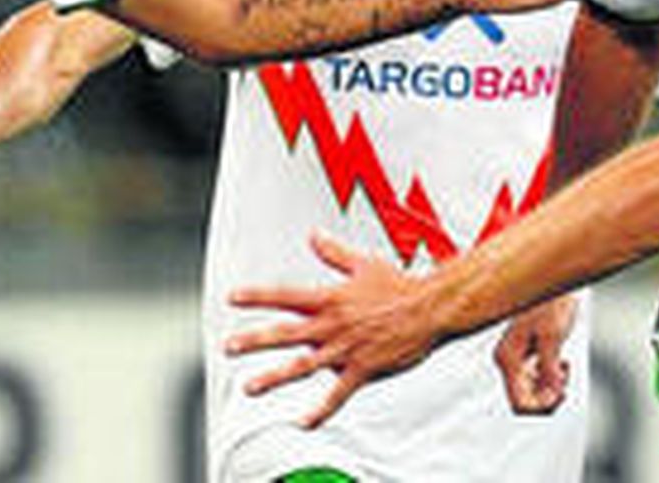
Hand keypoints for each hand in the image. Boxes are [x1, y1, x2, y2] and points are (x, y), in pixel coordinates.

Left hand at [226, 232, 439, 427]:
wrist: (429, 308)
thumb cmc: (399, 285)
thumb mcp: (363, 263)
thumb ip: (334, 252)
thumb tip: (314, 236)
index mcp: (331, 298)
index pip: (286, 295)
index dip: (258, 296)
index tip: (233, 298)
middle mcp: (333, 324)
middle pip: (286, 332)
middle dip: (254, 340)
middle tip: (229, 346)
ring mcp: (345, 349)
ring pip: (303, 365)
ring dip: (275, 376)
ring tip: (251, 387)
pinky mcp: (362, 369)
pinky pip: (337, 394)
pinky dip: (320, 410)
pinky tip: (304, 421)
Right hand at [494, 295, 576, 413]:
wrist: (552, 283)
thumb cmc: (550, 301)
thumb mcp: (552, 336)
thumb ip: (550, 367)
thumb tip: (552, 391)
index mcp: (508, 358)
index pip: (520, 403)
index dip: (542, 406)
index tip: (559, 393)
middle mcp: (507, 361)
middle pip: (525, 401)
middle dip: (548, 396)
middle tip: (564, 383)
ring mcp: (515, 359)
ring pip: (531, 392)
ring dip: (550, 387)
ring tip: (563, 369)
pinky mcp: (525, 354)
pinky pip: (535, 378)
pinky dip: (550, 377)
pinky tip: (560, 363)